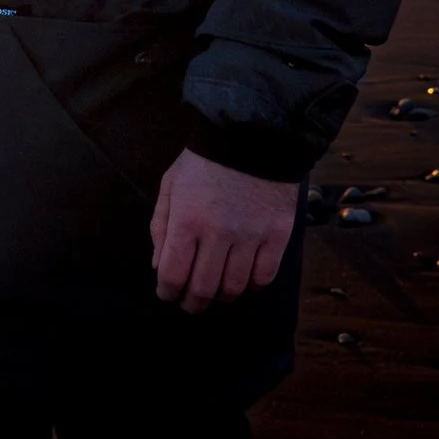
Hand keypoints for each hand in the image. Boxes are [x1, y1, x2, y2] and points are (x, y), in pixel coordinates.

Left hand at [148, 147, 296, 312]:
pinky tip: (244, 279)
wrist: (251, 135)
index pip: (173, 274)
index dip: (167, 292)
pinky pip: (264, 277)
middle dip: (193, 303)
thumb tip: (160, 265)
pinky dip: (252, 286)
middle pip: (204, 289)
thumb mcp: (170, 185)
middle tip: (190, 303)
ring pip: (235, 288)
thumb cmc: (204, 161)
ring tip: (216, 291)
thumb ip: (161, 226)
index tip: (167, 294)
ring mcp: (250, 236)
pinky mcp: (278, 235)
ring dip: (222, 296)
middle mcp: (218, 233)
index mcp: (186, 220)